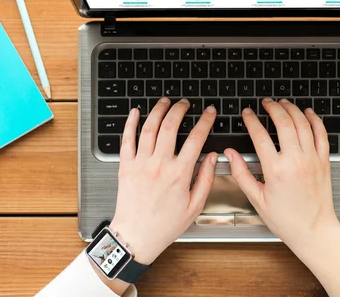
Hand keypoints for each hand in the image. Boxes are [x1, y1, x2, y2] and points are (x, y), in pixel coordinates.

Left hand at [109, 98, 217, 264]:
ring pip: (149, 128)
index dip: (205, 121)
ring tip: (165, 102)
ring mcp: (140, 164)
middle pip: (170, 126)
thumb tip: (213, 157)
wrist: (136, 236)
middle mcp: (159, 165)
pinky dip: (131, 122)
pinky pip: (127, 139)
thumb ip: (206, 178)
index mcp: (179, 174)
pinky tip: (136, 112)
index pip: (196, 138)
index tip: (210, 112)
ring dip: (158, 110)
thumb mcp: (195, 206)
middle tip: (185, 103)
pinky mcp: (125, 166)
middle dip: (180, 109)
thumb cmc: (164, 225)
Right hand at [224, 98, 339, 249]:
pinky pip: (321, 134)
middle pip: (284, 122)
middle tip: (265, 103)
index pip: (260, 135)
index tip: (247, 113)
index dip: (251, 120)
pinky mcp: (324, 161)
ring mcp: (312, 159)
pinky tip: (307, 113)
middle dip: (273, 108)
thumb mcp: (256, 199)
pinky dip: (314, 120)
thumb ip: (241, 173)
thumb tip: (230, 155)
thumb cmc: (287, 219)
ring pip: (303, 123)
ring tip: (282, 103)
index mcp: (276, 170)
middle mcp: (295, 161)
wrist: (314, 230)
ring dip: (292, 109)